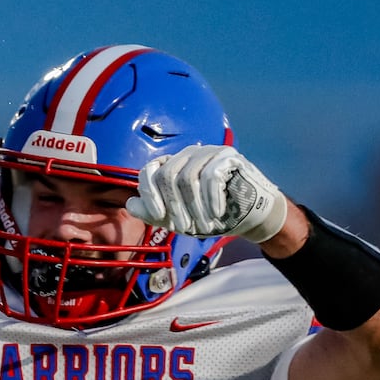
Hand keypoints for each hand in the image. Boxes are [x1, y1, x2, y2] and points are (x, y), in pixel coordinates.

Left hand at [126, 145, 288, 242]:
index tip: (159, 217)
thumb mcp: (178, 218)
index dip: (150, 196)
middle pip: (167, 176)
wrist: (249, 215)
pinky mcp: (228, 156)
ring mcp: (208, 152)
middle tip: (184, 227)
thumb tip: (130, 204)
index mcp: (171, 165)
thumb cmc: (211, 215)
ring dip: (194, 207)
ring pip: (188, 177)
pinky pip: (212, 176)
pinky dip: (211, 199)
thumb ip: (153, 212)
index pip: (149, 172)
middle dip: (174, 206)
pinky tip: (216, 213)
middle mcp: (187, 154)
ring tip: (203, 225)